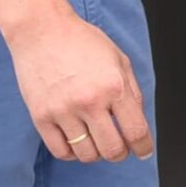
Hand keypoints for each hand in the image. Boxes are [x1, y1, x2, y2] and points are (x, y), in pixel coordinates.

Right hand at [5, 6, 152, 163]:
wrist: (43, 31)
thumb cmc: (83, 42)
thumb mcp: (119, 60)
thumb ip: (132, 92)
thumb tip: (138, 124)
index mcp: (114, 86)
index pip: (135, 131)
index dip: (143, 147)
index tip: (144, 152)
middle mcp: (90, 102)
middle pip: (112, 150)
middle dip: (121, 154)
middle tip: (120, 148)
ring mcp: (63, 111)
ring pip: (86, 155)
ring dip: (96, 154)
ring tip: (97, 141)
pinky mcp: (41, 117)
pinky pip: (61, 151)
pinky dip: (73, 152)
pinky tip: (77, 141)